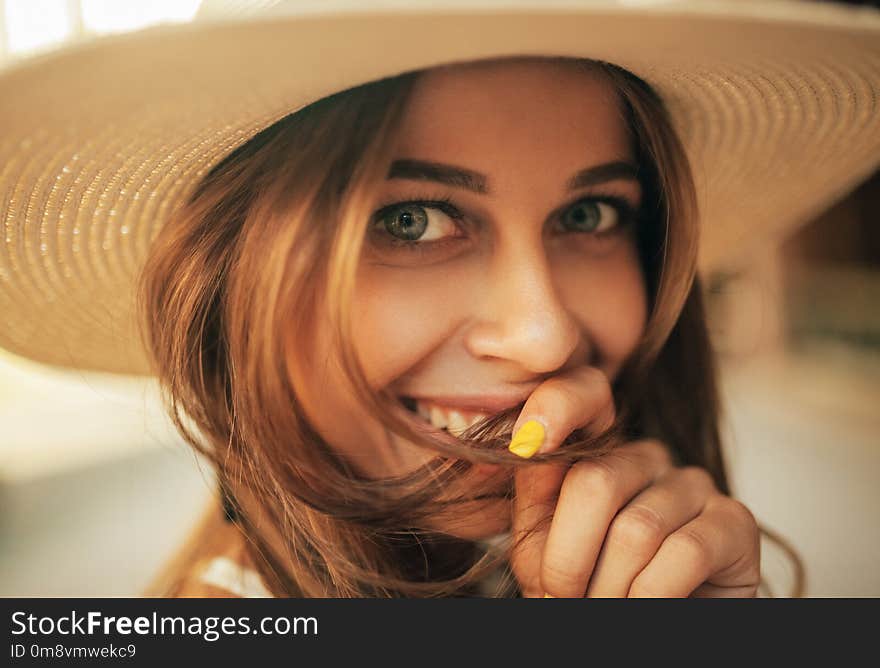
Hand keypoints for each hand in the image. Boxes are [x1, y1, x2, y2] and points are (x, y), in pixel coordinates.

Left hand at [508, 366, 760, 597]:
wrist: (645, 633)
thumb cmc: (590, 594)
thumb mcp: (542, 548)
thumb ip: (535, 494)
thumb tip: (522, 442)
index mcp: (598, 453)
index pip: (576, 405)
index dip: (555, 407)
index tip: (526, 441)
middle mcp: (648, 456)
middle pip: (595, 482)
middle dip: (568, 559)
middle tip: (562, 598)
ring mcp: (694, 483)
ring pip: (636, 529)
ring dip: (610, 591)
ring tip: (604, 613)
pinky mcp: (735, 521)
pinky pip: (685, 552)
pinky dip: (653, 597)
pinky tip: (646, 611)